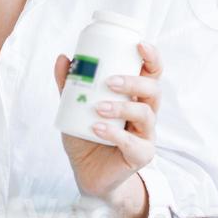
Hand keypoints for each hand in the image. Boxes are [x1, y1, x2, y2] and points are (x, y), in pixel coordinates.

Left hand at [53, 41, 162, 217]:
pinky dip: (114, 134)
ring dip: (122, 108)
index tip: (139, 45)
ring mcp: (145, 135)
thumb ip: (69, 85)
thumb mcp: (74, 108)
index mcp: (134, 97)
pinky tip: (97, 128)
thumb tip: (63, 58)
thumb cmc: (86, 136)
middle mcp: (145, 113)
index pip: (151, 73)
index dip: (151, 58)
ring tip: (99, 108)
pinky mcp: (141, 155)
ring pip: (146, 115)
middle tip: (109, 82)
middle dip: (134, 83)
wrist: (87, 173)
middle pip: (153, 91)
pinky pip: (133, 143)